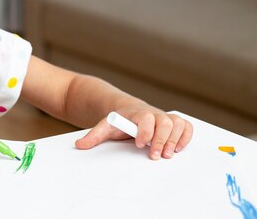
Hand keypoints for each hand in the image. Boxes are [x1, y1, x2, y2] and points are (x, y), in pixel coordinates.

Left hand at [74, 106, 192, 159]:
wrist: (128, 110)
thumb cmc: (119, 120)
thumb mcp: (105, 126)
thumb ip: (94, 135)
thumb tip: (79, 145)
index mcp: (137, 113)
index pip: (146, 118)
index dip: (146, 131)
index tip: (140, 144)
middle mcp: (153, 113)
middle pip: (165, 122)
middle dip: (161, 140)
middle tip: (155, 155)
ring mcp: (164, 117)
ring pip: (177, 123)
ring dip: (175, 139)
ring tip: (167, 153)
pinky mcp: (174, 123)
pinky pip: (186, 126)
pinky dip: (186, 136)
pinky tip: (177, 148)